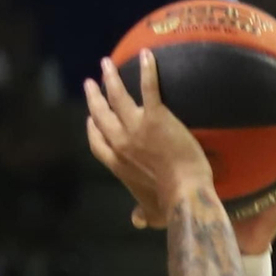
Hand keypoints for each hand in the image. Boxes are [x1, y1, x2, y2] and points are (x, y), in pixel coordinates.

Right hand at [84, 51, 214, 228]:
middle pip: (101, 115)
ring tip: (106, 63)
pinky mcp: (156, 116)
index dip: (92, 128)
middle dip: (94, 97)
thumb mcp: (152, 214)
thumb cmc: (170, 207)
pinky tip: (147, 54)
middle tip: (90, 83)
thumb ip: (142, 214)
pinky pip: (149, 87)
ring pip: (117, 96)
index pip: (97, 143)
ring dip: (110, 78)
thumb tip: (137, 221)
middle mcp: (122, 143)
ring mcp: (137, 127)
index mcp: (118, 165)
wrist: (186, 194)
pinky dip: (147, 69)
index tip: (90, 119)